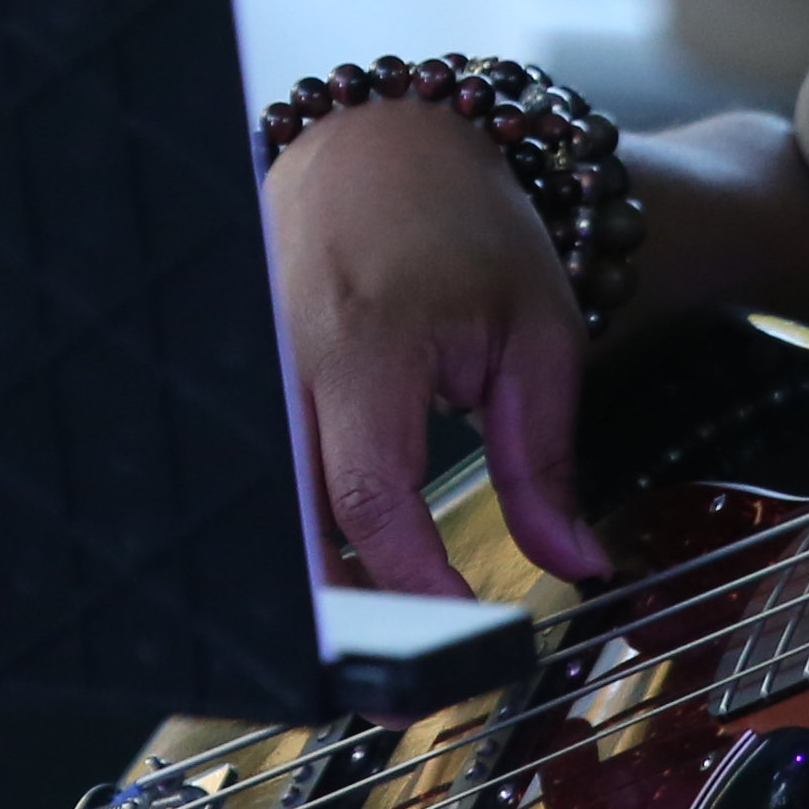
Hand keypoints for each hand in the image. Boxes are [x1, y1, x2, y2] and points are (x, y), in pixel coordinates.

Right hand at [267, 98, 612, 595]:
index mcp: (366, 343)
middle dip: (343, 614)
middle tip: (405, 670)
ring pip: (264, 509)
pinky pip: (254, 475)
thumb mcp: (537, 333)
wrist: (384, 138)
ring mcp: (245, 365)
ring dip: (316, 577)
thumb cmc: (464, 223)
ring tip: (382, 624)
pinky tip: (338, 563)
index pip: (371, 502)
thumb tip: (575, 564)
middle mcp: (283, 360)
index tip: (467, 636)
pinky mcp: (234, 374)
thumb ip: (547, 460)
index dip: (414, 586)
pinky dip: (293, 528)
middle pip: (290, 525)